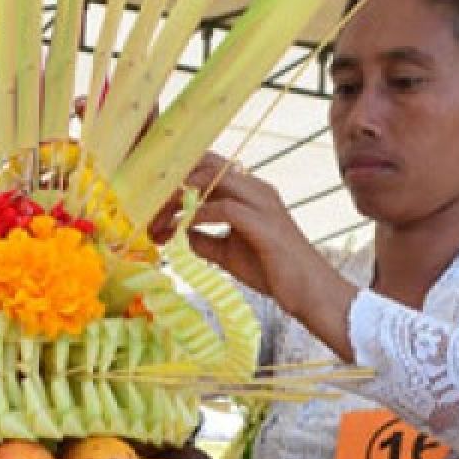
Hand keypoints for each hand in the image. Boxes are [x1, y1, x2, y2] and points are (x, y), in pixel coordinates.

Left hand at [150, 152, 360, 359]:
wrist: (308, 292)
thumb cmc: (272, 270)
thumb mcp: (226, 252)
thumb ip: (201, 238)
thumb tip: (174, 233)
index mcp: (249, 191)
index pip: (208, 166)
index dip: (177, 176)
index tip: (151, 201)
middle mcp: (256, 189)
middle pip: (206, 166)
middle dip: (172, 186)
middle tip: (150, 214)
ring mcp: (262, 203)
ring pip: (213, 180)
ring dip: (180, 200)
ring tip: (160, 223)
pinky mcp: (265, 224)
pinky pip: (225, 209)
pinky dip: (198, 217)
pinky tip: (181, 231)